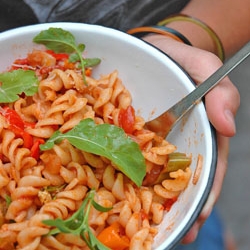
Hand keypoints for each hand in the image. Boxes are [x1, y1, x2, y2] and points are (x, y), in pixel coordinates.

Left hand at [143, 35, 239, 242]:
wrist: (155, 51)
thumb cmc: (182, 60)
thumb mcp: (206, 68)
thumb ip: (221, 93)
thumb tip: (229, 128)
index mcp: (198, 133)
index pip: (207, 169)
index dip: (203, 195)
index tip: (195, 219)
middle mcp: (176, 141)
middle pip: (181, 179)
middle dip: (178, 208)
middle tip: (171, 235)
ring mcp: (153, 139)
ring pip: (156, 174)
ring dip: (153, 201)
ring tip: (147, 228)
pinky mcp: (133, 133)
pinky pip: (132, 156)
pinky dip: (130, 175)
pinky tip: (121, 193)